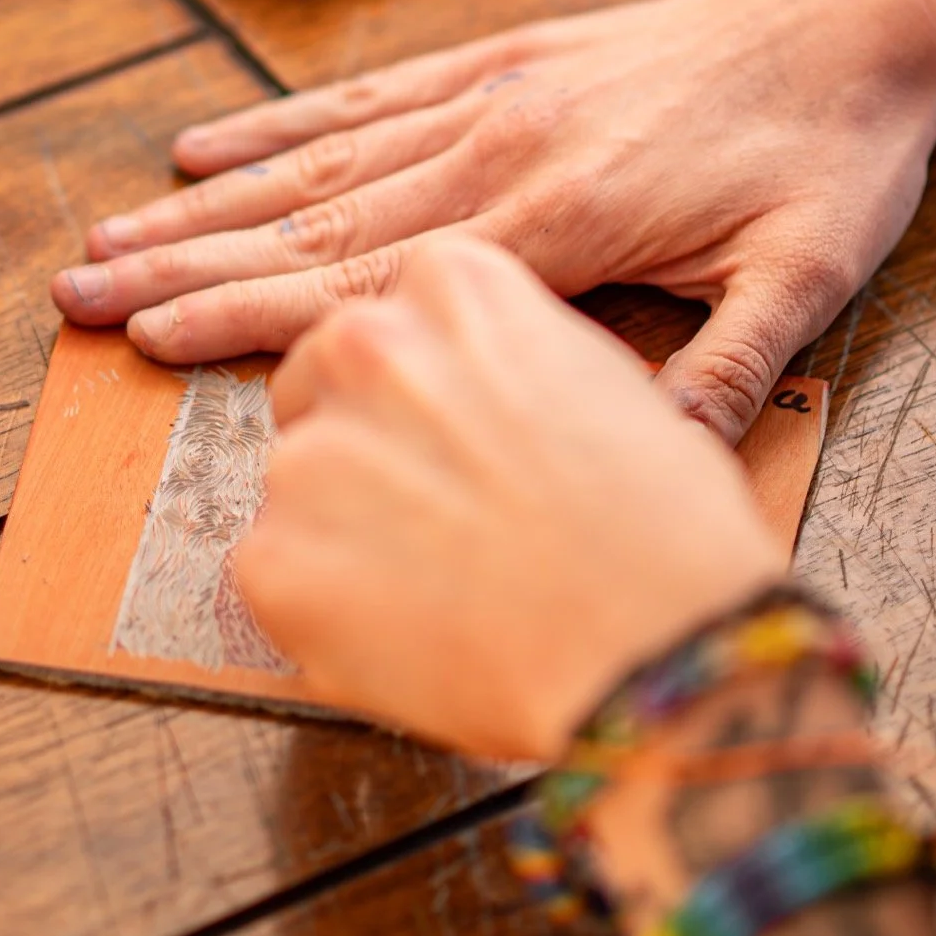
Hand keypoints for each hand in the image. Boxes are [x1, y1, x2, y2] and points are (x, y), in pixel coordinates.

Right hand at [51, 0, 935, 440]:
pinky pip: (370, 93)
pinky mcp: (504, 58)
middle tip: (74, 292)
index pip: (367, 282)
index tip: (148, 341)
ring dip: (205, 201)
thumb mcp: (805, 281)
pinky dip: (282, 118)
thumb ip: (717, 374)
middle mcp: (498, 150)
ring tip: (111, 228)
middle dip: (183, 264)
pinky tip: (210, 139)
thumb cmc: (834, 156)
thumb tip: (648, 474)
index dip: (246, 316)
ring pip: (318, 158)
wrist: (861, 18)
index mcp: (557, 220)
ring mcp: (492, 96)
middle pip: (308, 221)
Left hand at [233, 238, 778, 759]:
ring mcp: (309, 452)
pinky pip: (277, 574)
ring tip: (442, 585)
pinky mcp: (272, 556)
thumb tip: (473, 385)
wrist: (657, 648)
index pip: (387, 312)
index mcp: (452, 286)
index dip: (415, 380)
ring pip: (299, 483)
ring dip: (345, 528)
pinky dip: (324, 607)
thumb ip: (508, 359)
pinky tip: (407, 631)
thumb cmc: (663, 527)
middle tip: (436, 512)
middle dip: (359, 440)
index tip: (444, 428)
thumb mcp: (604, 382)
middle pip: (320, 383)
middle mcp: (365, 347)